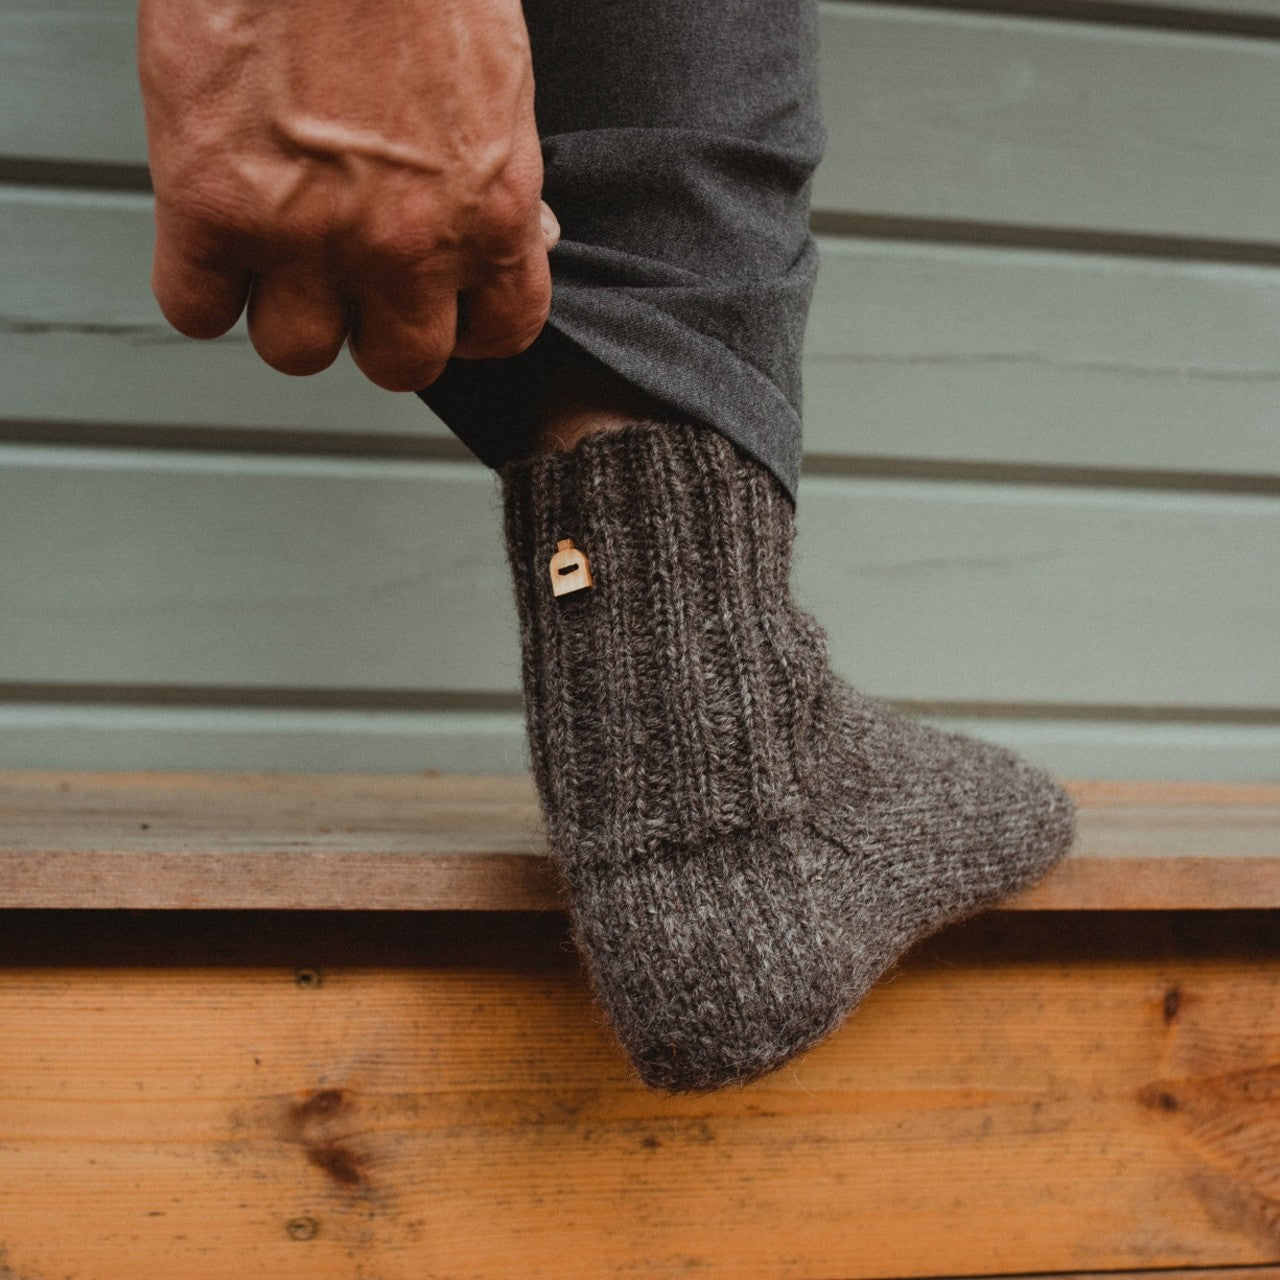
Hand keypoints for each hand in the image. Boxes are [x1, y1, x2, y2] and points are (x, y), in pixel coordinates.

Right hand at [137, 0, 557, 390]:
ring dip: (286, 310)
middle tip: (353, 275)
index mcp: (490, 213)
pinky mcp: (211, 206)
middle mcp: (407, 242)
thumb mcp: (499, 88)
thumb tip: (524, 235)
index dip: (463, 325)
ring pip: (297, 351)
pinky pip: (197, 309)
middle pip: (397, 364)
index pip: (498, 335)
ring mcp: (307, 234)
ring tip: (278, 247)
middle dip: (376, 326)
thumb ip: (500, 182)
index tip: (440, 305)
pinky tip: (212, 235)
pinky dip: (199, 284)